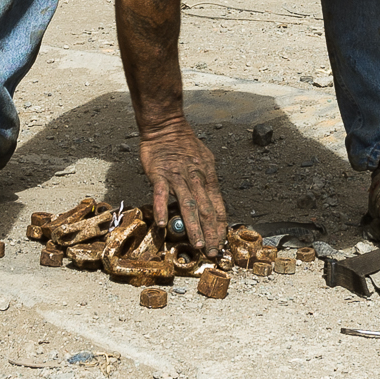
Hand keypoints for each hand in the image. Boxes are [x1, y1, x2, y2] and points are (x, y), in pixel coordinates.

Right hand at [138, 119, 227, 253]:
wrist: (166, 127)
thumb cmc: (185, 144)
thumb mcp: (204, 161)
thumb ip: (206, 182)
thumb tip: (211, 200)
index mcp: (208, 177)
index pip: (217, 207)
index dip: (220, 227)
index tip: (220, 243)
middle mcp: (196, 179)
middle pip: (206, 210)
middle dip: (211, 233)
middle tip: (212, 252)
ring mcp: (178, 177)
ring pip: (188, 205)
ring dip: (194, 226)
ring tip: (197, 244)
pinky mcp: (159, 174)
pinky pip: (161, 194)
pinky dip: (163, 209)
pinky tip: (162, 224)